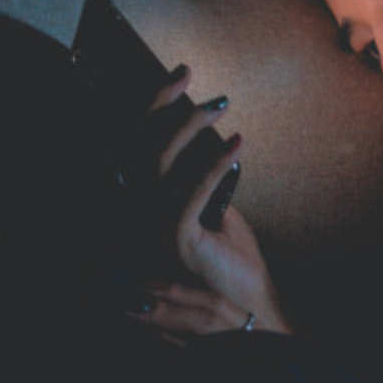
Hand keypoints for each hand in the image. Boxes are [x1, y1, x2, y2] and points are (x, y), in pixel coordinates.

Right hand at [126, 65, 291, 338]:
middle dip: (160, 105)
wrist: (248, 307)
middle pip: (136, 149)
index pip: (134, 148)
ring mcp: (152, 231)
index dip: (151, 109)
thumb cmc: (232, 260)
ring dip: (190, 127)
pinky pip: (191, 193)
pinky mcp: (176, 243)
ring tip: (220, 105)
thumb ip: (202, 181)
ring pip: (158, 164)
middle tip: (188, 75)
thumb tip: (207, 141)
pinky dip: (214, 165)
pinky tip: (237, 145)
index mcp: (144, 207)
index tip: (179, 77)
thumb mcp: (215, 209)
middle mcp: (139, 217)